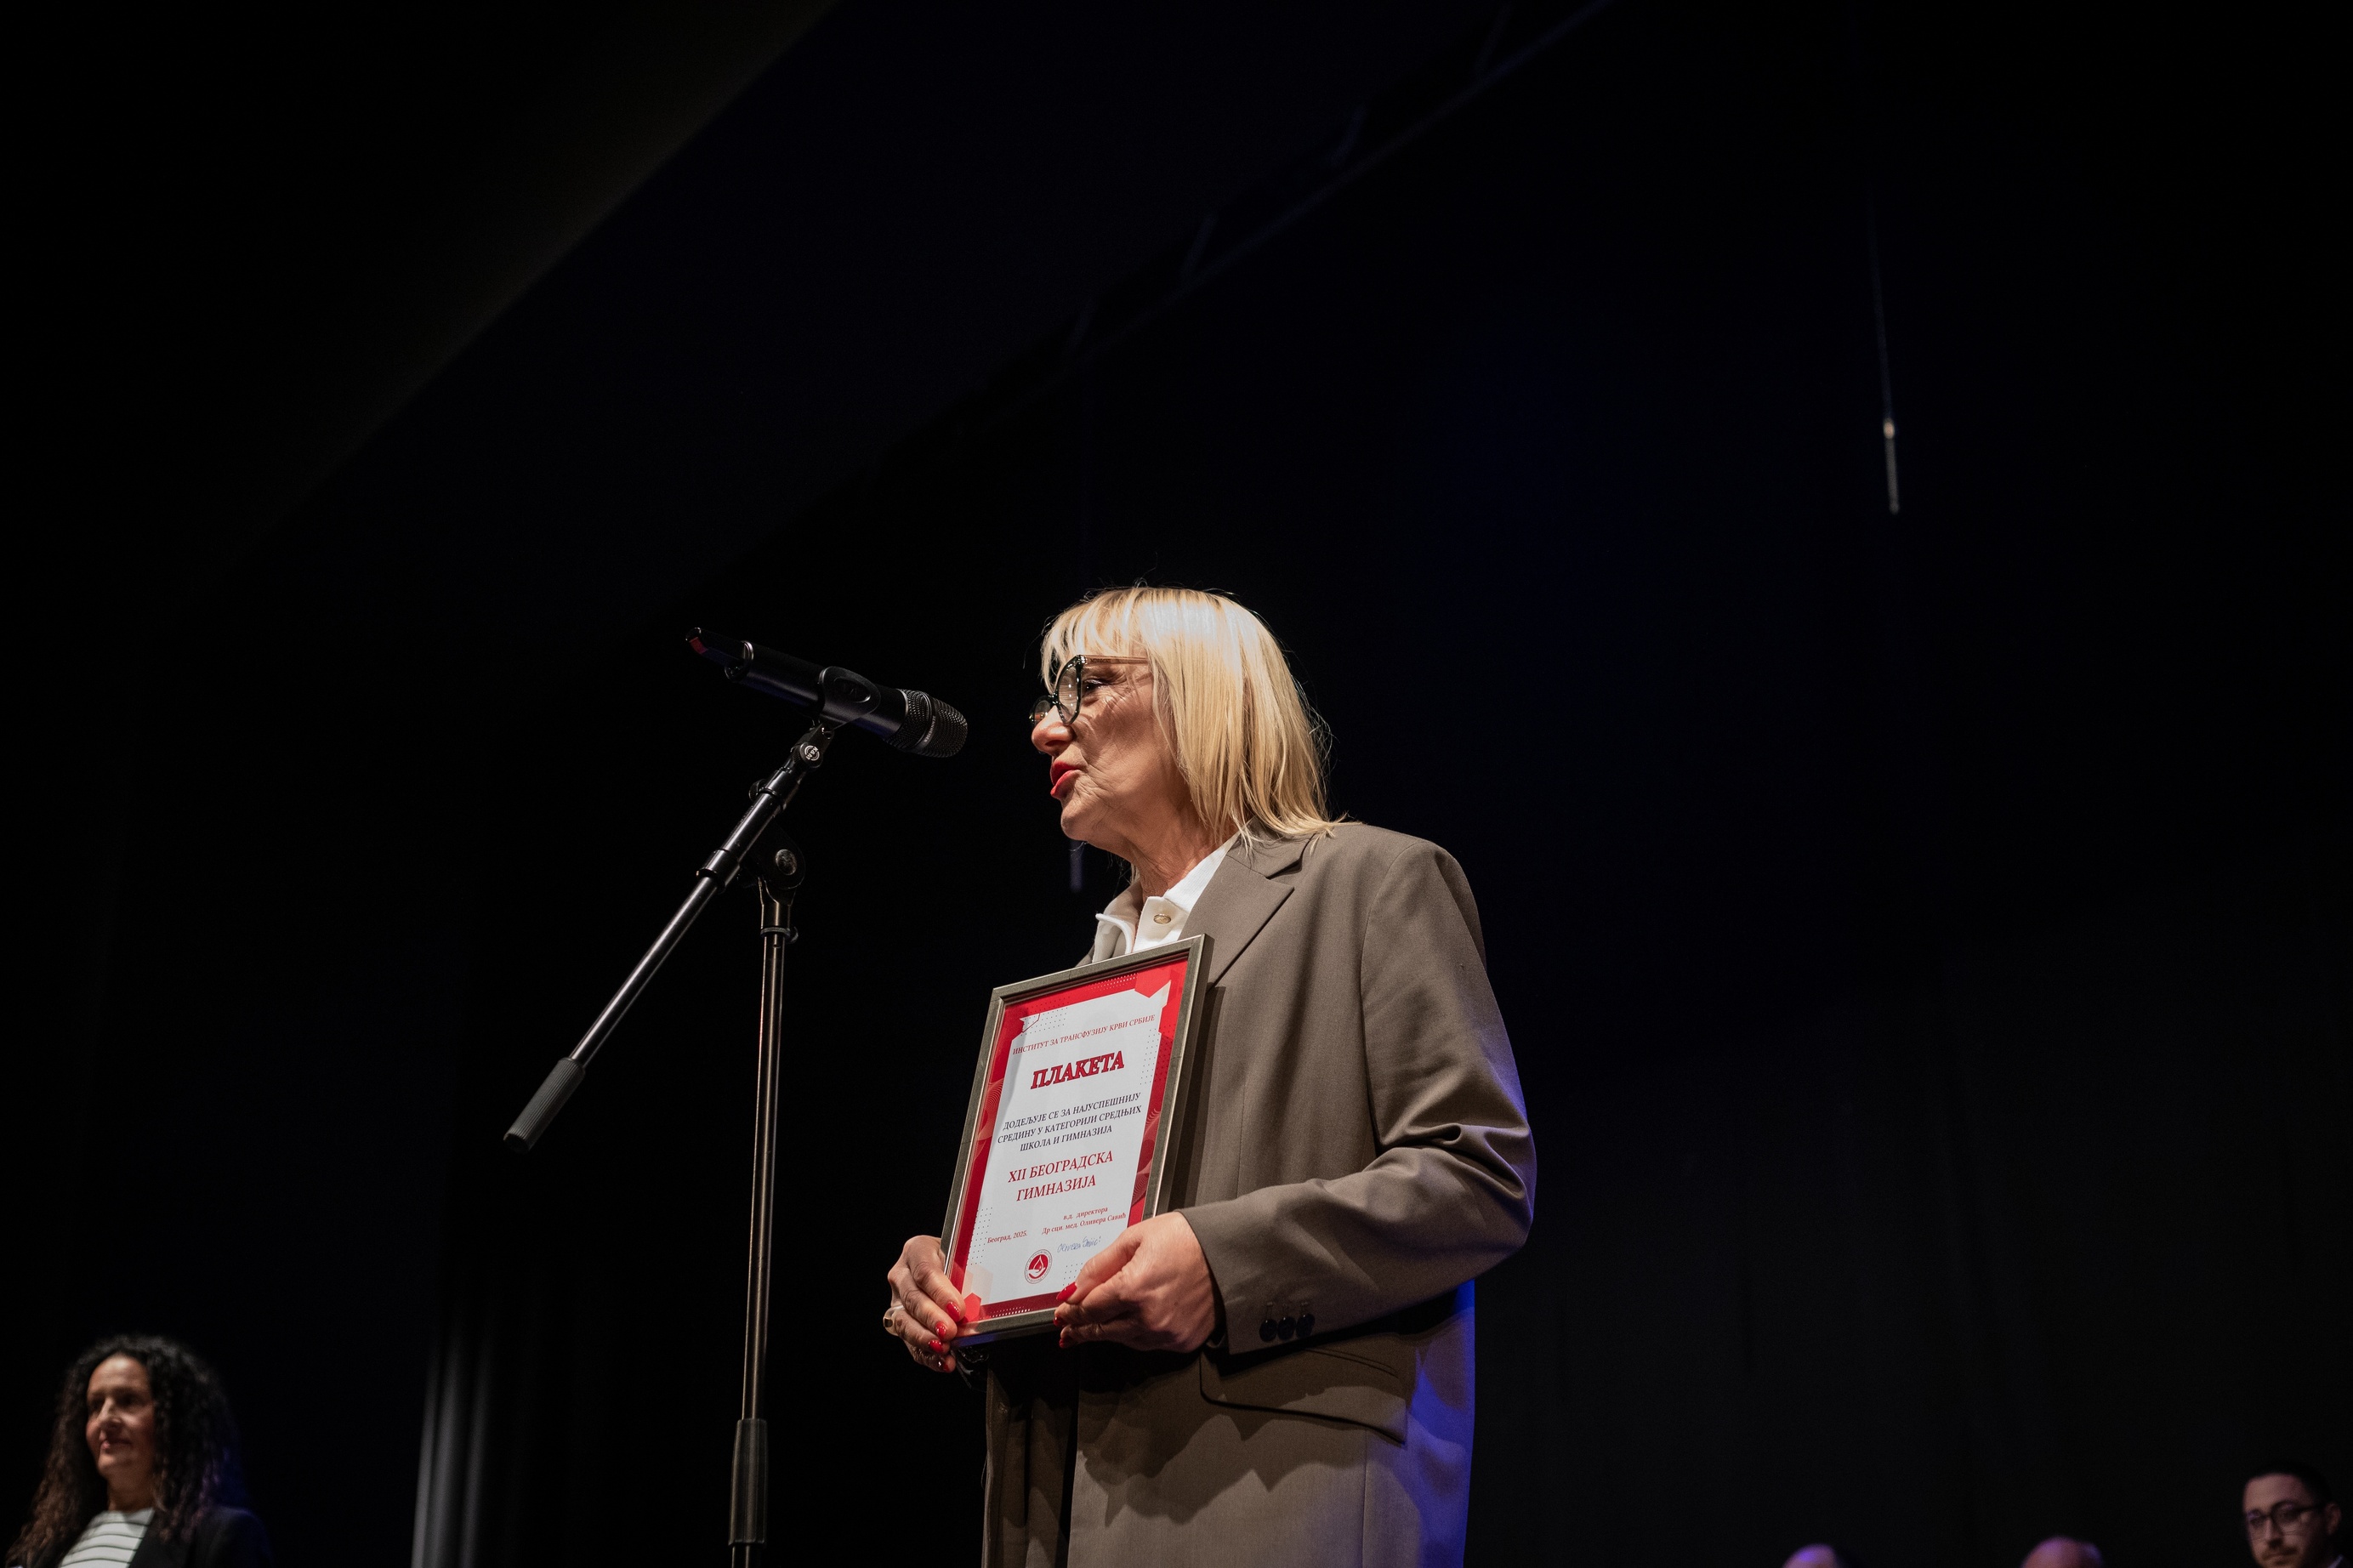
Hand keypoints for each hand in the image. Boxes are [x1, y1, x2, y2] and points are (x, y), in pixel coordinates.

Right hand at [885, 1234, 967, 1373]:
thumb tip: (982, 1301)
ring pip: (904, 1322)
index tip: (957, 1308)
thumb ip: (969, 1275)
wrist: (949, 1264)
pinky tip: (944, 1361)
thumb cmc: (958, 1258)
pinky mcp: (901, 1323)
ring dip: (925, 1338)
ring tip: (944, 1348)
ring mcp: (898, 1301)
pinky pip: (910, 1343)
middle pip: (913, 1298)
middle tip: (949, 1331)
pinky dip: (928, 1355)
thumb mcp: (964, 1257)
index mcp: (917, 1250)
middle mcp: (902, 1275)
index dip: (940, 1292)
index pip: (925, 1271)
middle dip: (932, 1318)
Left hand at [1052, 1212, 1217, 1351]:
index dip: (1070, 1311)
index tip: (1062, 1311)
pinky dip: (1133, 1336)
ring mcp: (1165, 1333)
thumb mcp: (1136, 1238)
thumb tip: (1073, 1288)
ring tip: (1090, 1329)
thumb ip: (1100, 1265)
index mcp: (1133, 1288)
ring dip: (1105, 1334)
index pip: (1088, 1310)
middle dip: (1080, 1329)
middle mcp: (1148, 1317)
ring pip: (1122, 1340)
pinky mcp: (1181, 1341)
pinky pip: (1147, 1344)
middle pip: (1100, 1331)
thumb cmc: (1187, 1239)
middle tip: (1066, 1328)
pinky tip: (1126, 1326)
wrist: (1229, 1253)